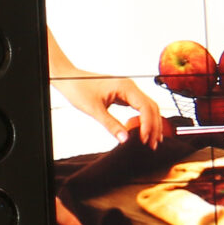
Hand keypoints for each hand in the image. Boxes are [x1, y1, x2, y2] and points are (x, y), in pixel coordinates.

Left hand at [54, 74, 169, 147]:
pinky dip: (144, 119)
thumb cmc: (78, 89)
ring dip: (151, 123)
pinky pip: (139, 107)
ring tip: (151, 141)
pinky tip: (143, 130)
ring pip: (147, 107)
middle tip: (152, 145)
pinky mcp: (124, 94)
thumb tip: (125, 139)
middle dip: (154, 126)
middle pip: (151, 107)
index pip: (146, 107)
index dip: (148, 124)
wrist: (69, 79)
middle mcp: (130, 86)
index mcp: (126, 87)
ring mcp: (128, 90)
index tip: (145, 140)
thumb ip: (110, 124)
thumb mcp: (94, 110)